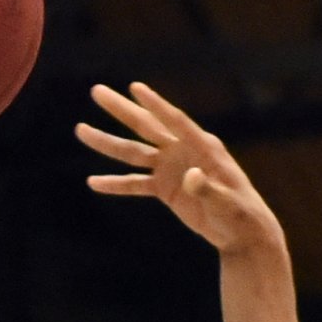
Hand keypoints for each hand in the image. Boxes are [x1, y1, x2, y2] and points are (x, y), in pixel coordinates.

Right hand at [77, 83, 285, 257]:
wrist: (241, 233)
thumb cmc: (240, 214)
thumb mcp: (228, 203)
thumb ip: (209, 189)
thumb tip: (190, 176)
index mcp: (204, 147)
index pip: (175, 121)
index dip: (156, 105)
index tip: (135, 88)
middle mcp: (183, 151)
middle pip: (146, 127)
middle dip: (121, 110)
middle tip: (96, 91)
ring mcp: (171, 168)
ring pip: (134, 153)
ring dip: (108, 143)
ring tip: (80, 130)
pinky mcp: (165, 188)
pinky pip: (135, 184)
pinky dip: (116, 184)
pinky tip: (93, 182)